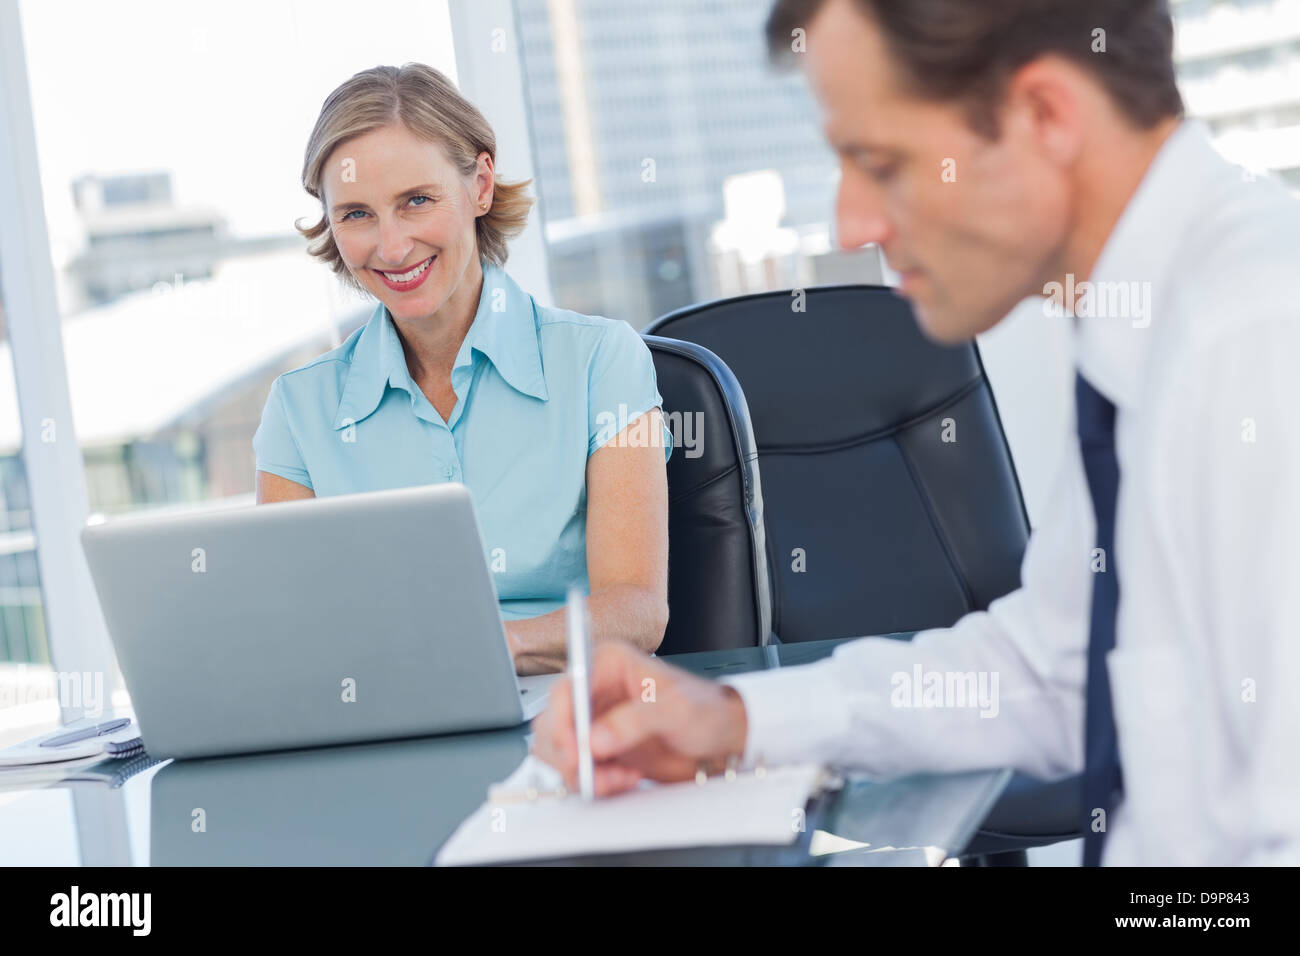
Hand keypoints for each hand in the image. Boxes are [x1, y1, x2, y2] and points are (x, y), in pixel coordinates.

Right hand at [530, 641, 748, 795]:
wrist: (723, 740)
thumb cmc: (707, 709)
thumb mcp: (675, 708)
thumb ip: (633, 721)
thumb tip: (594, 738)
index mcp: (608, 664)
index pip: (567, 688)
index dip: (562, 720)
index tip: (573, 748)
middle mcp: (595, 691)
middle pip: (553, 723)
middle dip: (570, 753)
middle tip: (593, 771)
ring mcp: (595, 723)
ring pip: (560, 751)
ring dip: (584, 771)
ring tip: (618, 776)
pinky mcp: (601, 750)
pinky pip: (579, 770)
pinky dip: (596, 782)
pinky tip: (624, 778)